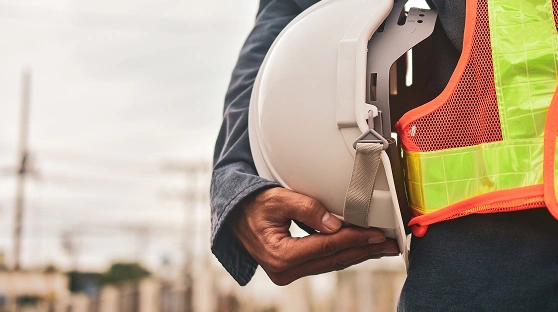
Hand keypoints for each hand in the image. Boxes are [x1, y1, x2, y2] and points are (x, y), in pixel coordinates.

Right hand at [229, 187, 399, 284]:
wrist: (233, 216)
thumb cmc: (252, 204)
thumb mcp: (278, 199)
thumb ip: (307, 209)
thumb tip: (337, 224)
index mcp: (280, 255)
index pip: (326, 246)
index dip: (354, 239)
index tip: (377, 233)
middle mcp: (284, 270)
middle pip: (333, 259)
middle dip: (364, 251)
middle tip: (391, 245)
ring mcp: (288, 272)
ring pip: (331, 263)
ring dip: (358, 254)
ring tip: (381, 247)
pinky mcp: (292, 269)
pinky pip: (324, 261)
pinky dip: (343, 253)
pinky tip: (359, 248)